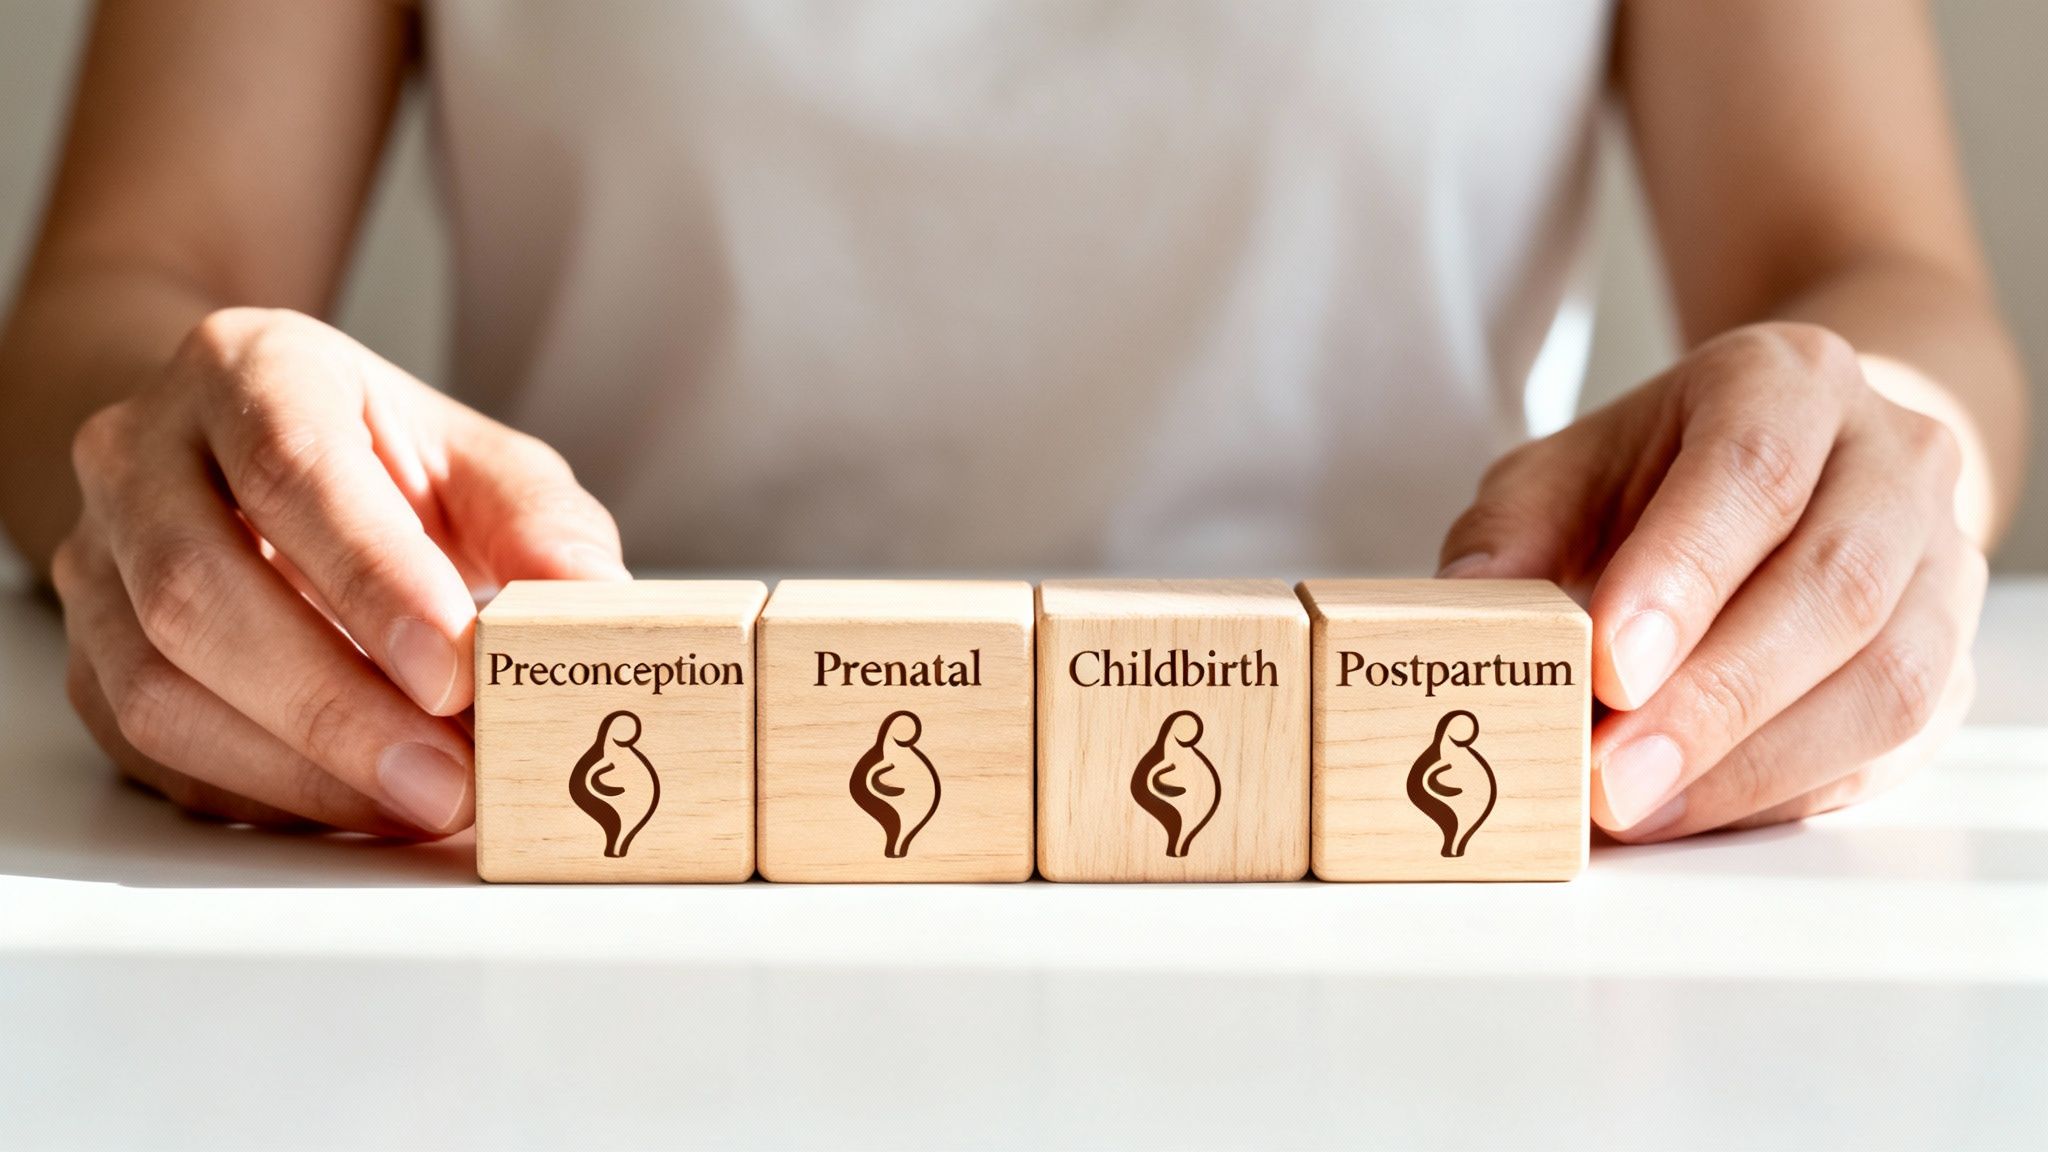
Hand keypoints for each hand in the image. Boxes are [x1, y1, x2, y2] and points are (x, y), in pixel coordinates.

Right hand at [52, 308, 627, 835]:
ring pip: (156, 684)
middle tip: (448, 778)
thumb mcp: (475, 462)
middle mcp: (142, 453)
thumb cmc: (382, 462)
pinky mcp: (88, 660)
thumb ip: (538, 521)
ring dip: (298, 766)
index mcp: (248, 371)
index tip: (455, 670)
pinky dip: (264, 794)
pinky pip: (152, 748)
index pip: (291, 468)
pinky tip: (360, 807)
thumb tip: (595, 598)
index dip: (371, 578)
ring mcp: (96, 559)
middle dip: (333, 704)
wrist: (253, 453)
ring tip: (420, 804)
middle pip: (199, 590)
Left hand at [1439, 322, 1985, 840]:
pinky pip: (1896, 740)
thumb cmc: (1661, 474)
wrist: (1801, 459)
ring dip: (1756, 764)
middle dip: (1714, 700)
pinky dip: (1790, 790)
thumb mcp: (1566, 473)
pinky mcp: (1951, 654)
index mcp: (1785, 381)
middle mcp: (1890, 458)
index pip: (1750, 473)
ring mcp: (1941, 558)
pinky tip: (1697, 808)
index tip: (1609, 668)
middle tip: (1611, 776)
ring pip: (1886, 677)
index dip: (1683, 576)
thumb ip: (1510, 537)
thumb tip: (1459, 618)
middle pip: (1831, 586)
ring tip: (1641, 808)